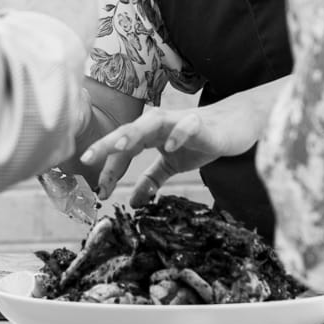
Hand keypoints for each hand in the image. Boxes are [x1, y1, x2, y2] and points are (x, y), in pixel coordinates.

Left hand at [80, 81, 285, 204]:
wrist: (237, 124)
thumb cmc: (201, 140)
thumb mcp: (172, 165)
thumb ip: (151, 180)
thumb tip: (133, 203)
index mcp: (149, 134)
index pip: (123, 150)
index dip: (110, 169)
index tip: (99, 193)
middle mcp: (159, 124)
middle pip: (128, 131)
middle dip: (107, 144)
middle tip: (87, 159)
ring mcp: (179, 121)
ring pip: (151, 122)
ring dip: (134, 133)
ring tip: (119, 146)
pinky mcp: (201, 123)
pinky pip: (187, 126)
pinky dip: (177, 134)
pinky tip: (169, 146)